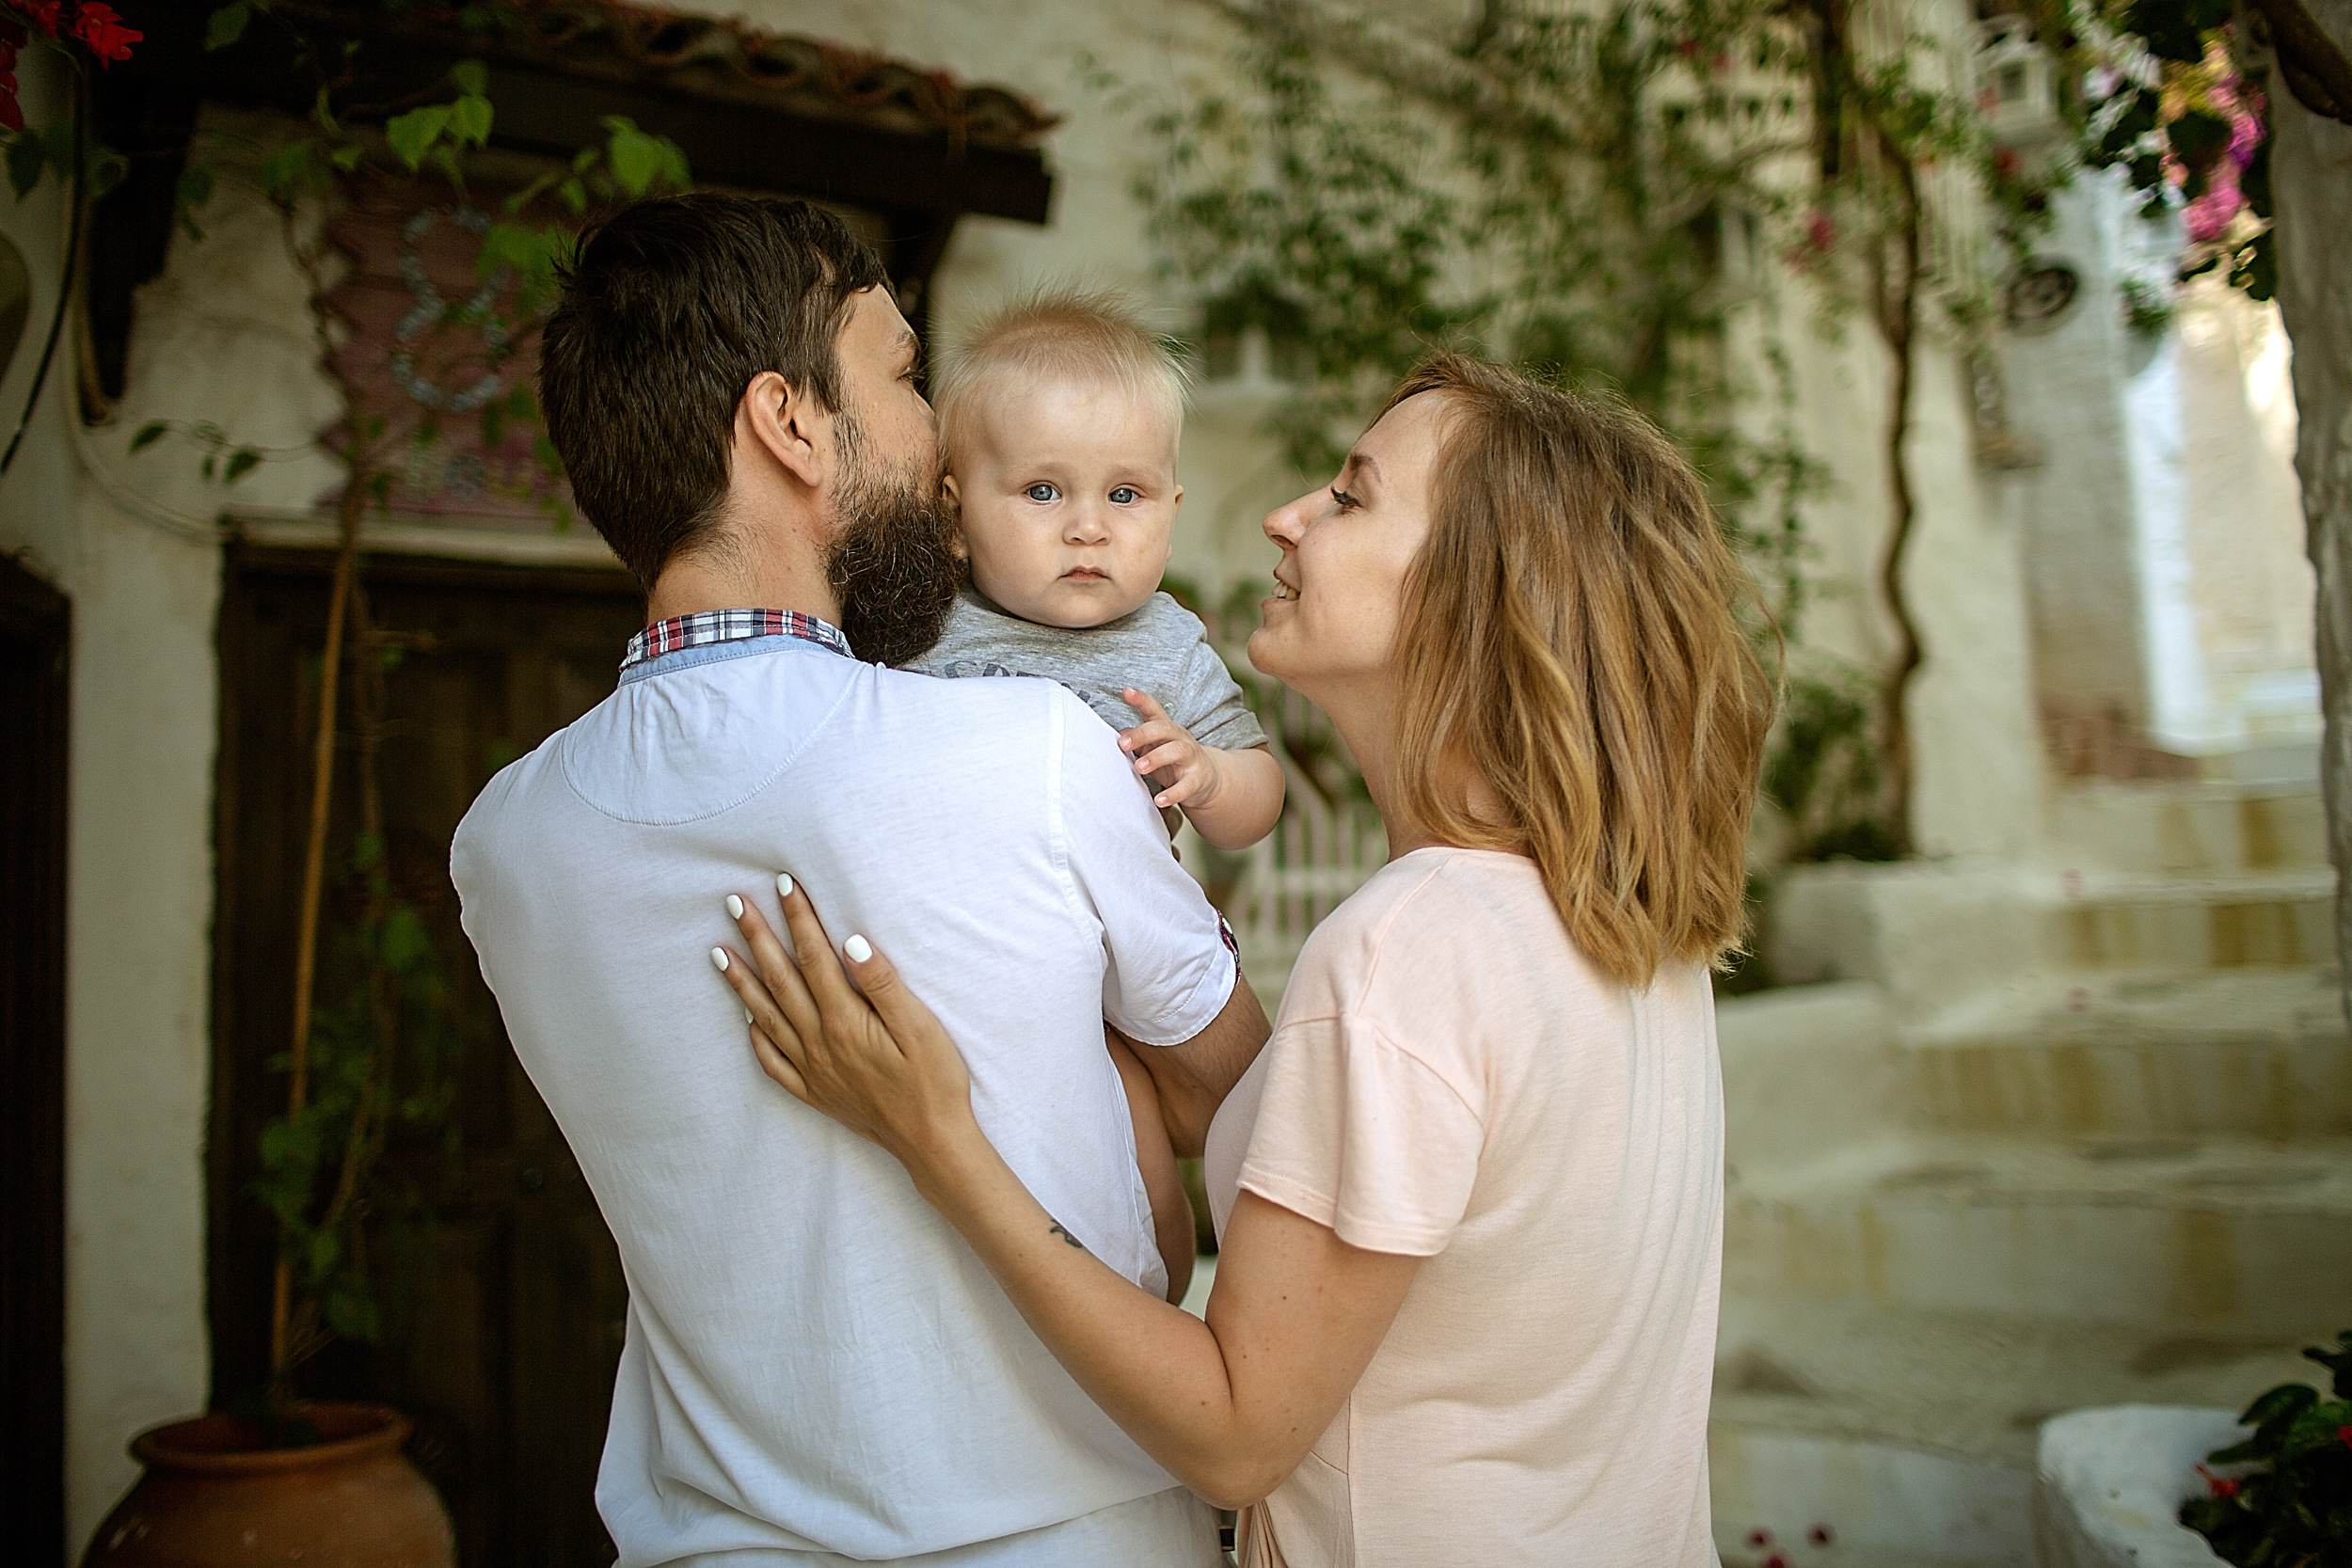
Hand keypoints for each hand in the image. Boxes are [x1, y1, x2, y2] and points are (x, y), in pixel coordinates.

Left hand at [711, 875, 979, 1184]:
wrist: (931, 1141)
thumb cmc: (934, 1081)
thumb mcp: (920, 1027)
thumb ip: (883, 983)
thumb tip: (851, 941)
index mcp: (844, 1021)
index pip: (814, 956)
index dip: (798, 918)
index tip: (783, 884)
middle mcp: (819, 1043)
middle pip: (781, 979)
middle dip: (757, 938)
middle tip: (735, 903)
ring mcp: (813, 1069)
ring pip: (766, 1016)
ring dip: (742, 982)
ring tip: (719, 953)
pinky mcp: (815, 1091)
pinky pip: (773, 1061)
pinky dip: (756, 1037)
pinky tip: (747, 1020)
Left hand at [1118, 688, 1221, 812]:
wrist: (1208, 779)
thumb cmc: (1172, 761)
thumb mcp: (1155, 747)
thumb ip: (1137, 740)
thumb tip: (1119, 735)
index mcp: (1167, 729)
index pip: (1154, 710)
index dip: (1141, 699)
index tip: (1126, 692)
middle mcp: (1180, 739)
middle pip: (1164, 728)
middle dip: (1142, 734)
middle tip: (1123, 744)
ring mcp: (1191, 758)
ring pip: (1177, 751)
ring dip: (1157, 758)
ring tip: (1139, 767)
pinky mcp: (1198, 779)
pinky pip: (1186, 785)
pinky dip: (1172, 794)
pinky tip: (1159, 800)